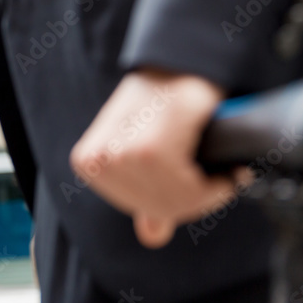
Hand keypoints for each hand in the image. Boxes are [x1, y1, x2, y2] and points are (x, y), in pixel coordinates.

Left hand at [69, 69, 241, 247]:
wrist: (181, 65)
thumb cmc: (165, 104)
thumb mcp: (148, 150)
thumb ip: (149, 198)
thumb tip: (152, 236)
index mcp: (88, 164)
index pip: (143, 212)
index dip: (179, 201)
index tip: (196, 178)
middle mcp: (98, 163)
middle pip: (162, 210)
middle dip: (197, 196)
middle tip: (213, 171)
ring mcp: (120, 158)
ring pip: (180, 202)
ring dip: (208, 187)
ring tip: (211, 161)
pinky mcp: (148, 151)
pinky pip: (191, 190)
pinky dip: (213, 181)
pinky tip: (209, 156)